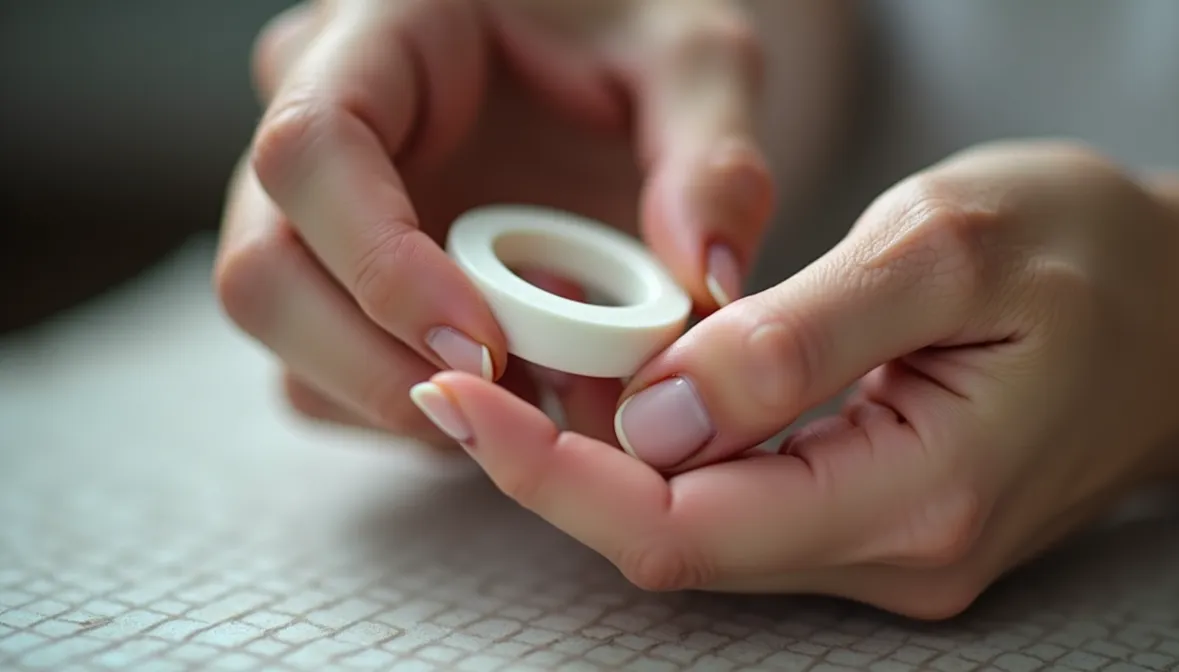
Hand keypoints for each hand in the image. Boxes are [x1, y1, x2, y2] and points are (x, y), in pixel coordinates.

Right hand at [214, 0, 774, 447]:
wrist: (612, 64)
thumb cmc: (641, 36)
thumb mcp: (699, 63)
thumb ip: (711, 159)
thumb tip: (703, 284)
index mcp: (382, 32)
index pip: (312, 149)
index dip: (383, 265)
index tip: (488, 348)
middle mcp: (319, 121)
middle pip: (261, 269)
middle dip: (372, 365)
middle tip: (505, 404)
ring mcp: (315, 209)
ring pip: (282, 338)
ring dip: (394, 399)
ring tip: (527, 399)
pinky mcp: (336, 277)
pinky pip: (320, 373)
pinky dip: (405, 412)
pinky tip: (502, 396)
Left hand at [411, 141, 1178, 618]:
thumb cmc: (1091, 254)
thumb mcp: (947, 245)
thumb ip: (799, 336)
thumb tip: (654, 417)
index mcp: (919, 494)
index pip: (683, 531)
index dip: (552, 474)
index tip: (460, 395)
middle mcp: (898, 554)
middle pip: (675, 544)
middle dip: (554, 466)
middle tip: (469, 372)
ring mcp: (890, 551)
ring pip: (701, 532)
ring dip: (603, 463)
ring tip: (529, 370)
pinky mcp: (881, 524)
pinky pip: (744, 510)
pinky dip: (667, 459)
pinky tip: (631, 393)